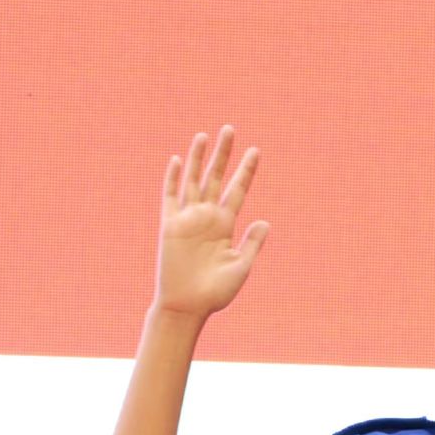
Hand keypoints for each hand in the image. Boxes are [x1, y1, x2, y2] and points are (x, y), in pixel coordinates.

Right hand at [152, 126, 268, 320]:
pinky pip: (170, 197)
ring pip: (193, 180)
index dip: (246, 170)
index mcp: (226, 225)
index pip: (237, 190)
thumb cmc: (215, 292)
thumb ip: (252, 243)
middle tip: (230, 129)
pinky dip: (173, 179)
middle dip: (223, 154)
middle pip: (215, 177)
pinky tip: (178, 160)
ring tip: (204, 135)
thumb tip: (265, 221)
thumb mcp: (241, 266)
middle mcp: (207, 217)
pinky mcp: (170, 225)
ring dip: (198, 158)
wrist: (188, 306)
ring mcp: (188, 219)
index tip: (256, 151)